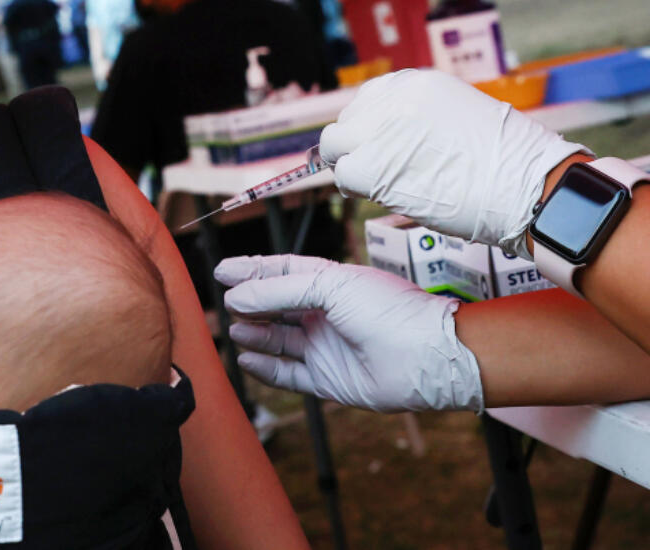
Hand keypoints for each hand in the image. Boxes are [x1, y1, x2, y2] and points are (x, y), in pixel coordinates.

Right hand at [217, 254, 483, 412]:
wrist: (427, 359)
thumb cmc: (388, 312)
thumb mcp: (330, 286)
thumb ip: (279, 291)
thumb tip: (236, 296)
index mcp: (330, 282)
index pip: (281, 272)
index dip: (252, 270)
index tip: (222, 270)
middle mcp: (325, 313)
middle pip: (275, 305)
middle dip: (249, 302)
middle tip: (226, 300)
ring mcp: (325, 346)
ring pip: (277, 339)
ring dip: (254, 332)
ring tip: (236, 327)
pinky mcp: (326, 378)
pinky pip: (286, 373)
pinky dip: (264, 366)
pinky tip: (246, 356)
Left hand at [320, 69, 586, 256]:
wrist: (526, 187)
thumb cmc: (507, 163)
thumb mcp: (460, 116)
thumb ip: (421, 119)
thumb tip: (388, 138)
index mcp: (418, 83)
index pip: (371, 97)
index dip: (371, 125)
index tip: (379, 143)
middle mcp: (394, 99)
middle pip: (350, 118)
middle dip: (357, 143)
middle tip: (375, 167)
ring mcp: (379, 130)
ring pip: (336, 144)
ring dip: (350, 163)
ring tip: (375, 183)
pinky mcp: (371, 165)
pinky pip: (343, 174)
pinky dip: (353, 187)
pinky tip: (377, 195)